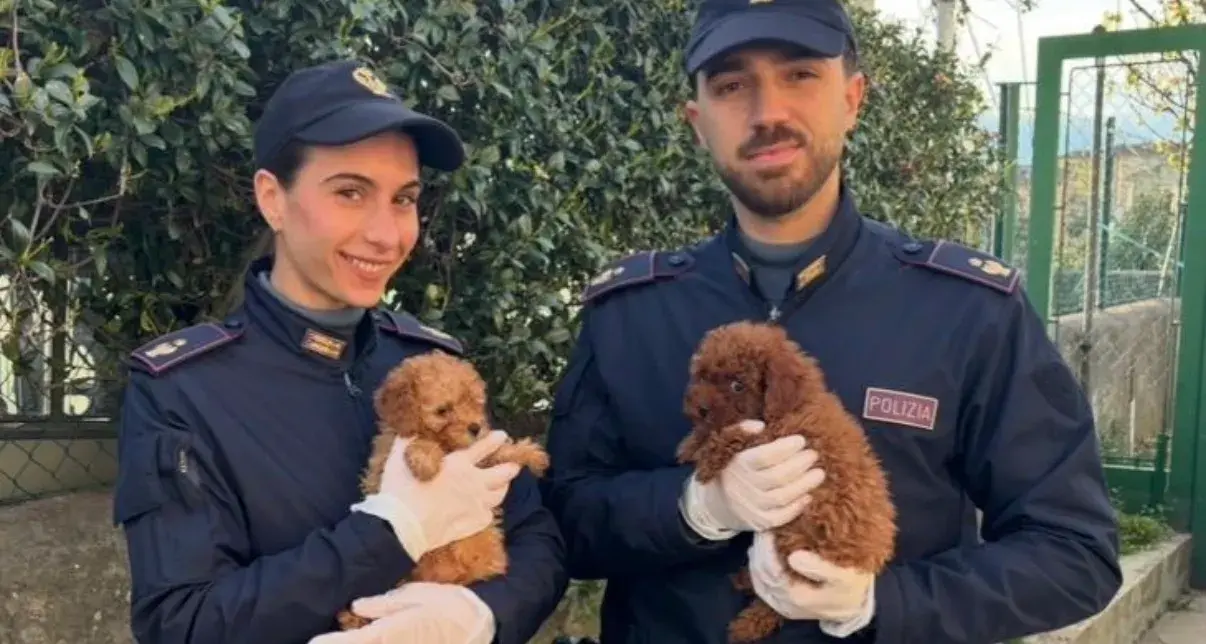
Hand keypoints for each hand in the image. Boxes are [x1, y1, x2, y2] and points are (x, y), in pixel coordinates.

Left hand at [308, 582, 494, 643]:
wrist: (480, 627)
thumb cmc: (450, 606)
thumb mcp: (418, 595)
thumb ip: (386, 603)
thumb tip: (357, 605)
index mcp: (393, 632)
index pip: (355, 641)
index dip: (332, 643)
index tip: (313, 642)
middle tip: (314, 643)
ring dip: (354, 643)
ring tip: (333, 641)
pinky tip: (361, 640)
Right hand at [352, 430, 520, 560]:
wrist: (403, 526)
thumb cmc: (400, 490)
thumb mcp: (400, 458)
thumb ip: (408, 441)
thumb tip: (408, 429)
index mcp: (459, 464)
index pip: (484, 448)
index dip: (495, 440)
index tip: (503, 436)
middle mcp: (474, 482)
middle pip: (503, 473)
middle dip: (511, 467)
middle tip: (514, 464)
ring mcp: (476, 505)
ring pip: (499, 495)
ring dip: (502, 487)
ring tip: (503, 485)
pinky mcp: (473, 524)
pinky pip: (488, 516)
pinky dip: (487, 511)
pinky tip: (484, 510)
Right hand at [681, 422, 824, 537]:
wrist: (715, 504)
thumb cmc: (730, 468)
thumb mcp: (729, 446)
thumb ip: (743, 432)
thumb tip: (761, 425)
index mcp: (736, 465)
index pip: (764, 457)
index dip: (785, 448)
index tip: (801, 440)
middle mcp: (742, 488)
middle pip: (777, 476)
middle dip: (800, 464)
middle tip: (813, 454)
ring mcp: (751, 508)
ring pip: (782, 497)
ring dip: (804, 484)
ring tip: (818, 473)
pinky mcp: (758, 523)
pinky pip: (781, 517)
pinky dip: (797, 507)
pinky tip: (808, 495)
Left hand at [748, 532, 874, 636]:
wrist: (854, 605)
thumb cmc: (851, 585)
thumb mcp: (844, 575)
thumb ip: (820, 568)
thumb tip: (793, 558)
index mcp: (798, 597)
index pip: (770, 569)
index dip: (766, 547)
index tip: (769, 528)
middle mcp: (786, 605)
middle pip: (761, 574)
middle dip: (760, 549)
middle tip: (764, 528)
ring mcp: (783, 606)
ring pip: (758, 580)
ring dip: (757, 557)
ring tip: (762, 537)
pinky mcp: (783, 605)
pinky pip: (762, 587)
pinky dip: (758, 569)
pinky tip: (760, 553)